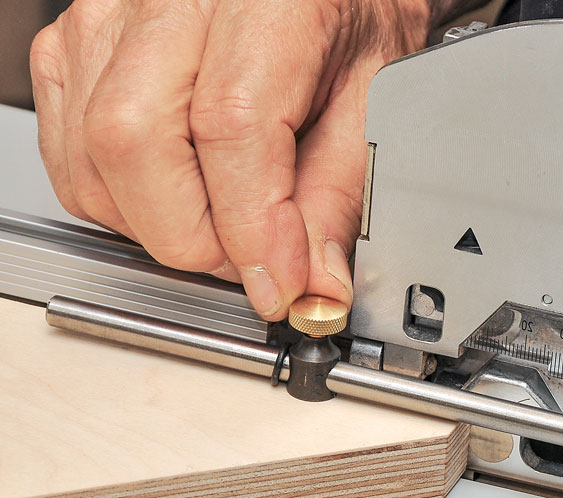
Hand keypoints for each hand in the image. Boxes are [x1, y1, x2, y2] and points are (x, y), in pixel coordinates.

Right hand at [29, 0, 430, 318]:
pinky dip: (120, 201)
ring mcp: (106, 17)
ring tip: (224, 227)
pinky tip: (178, 197)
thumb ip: (339, 193)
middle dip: (194, 237)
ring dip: (157, 226)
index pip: (228, 126)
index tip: (281, 283)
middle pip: (133, 142)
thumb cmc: (347, 18)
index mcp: (262, 1)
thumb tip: (313, 282)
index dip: (251, 227)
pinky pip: (68, 153)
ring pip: (91, 160)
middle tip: (254, 262)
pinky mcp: (74, 45)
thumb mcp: (373, 101)